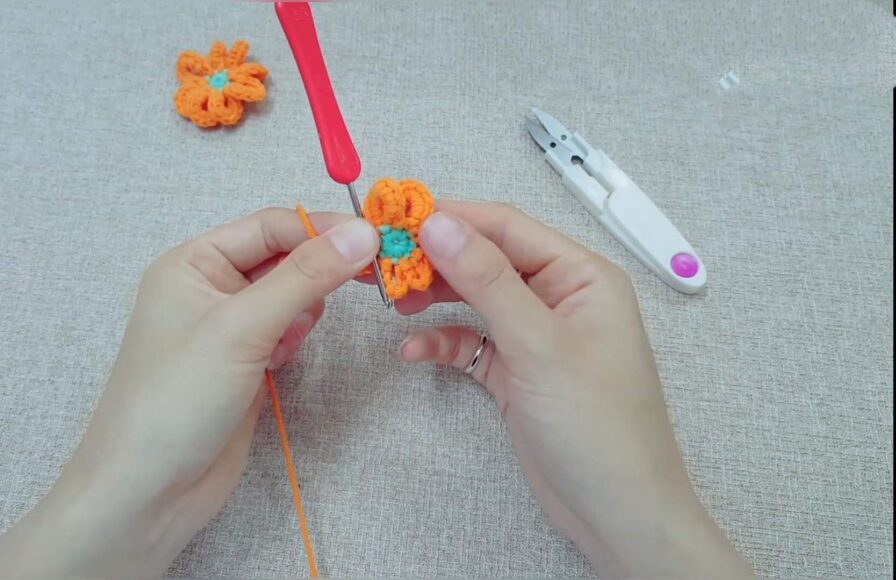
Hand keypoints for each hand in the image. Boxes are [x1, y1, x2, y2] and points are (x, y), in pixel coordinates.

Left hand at [0, 209, 378, 577]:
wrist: (149, 491)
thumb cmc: (175, 400)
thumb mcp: (242, 327)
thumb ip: (304, 277)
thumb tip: (363, 233)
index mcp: (192, 263)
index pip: (270, 226)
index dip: (323, 230)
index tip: (376, 239)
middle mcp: (208, 288)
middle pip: (284, 257)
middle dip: (320, 269)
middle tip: (369, 279)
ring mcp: (227, 329)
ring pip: (290, 296)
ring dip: (305, 309)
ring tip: (289, 341)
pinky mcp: (245, 364)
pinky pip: (286, 332)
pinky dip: (295, 339)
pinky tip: (281, 363)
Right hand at [394, 201, 752, 577]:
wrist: (618, 514)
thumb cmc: (599, 427)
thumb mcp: (539, 345)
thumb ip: (486, 280)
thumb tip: (438, 223)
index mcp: (582, 276)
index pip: (507, 227)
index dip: (451, 217)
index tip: (395, 218)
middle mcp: (560, 298)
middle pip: (486, 259)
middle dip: (436, 260)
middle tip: (383, 264)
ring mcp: (536, 336)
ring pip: (475, 299)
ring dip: (434, 298)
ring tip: (393, 303)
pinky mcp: (517, 373)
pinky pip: (472, 342)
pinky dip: (442, 343)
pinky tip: (415, 352)